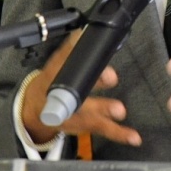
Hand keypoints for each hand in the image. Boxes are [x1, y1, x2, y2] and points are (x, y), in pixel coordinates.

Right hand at [21, 31, 141, 146]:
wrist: (36, 109)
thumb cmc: (52, 82)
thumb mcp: (57, 64)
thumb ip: (70, 51)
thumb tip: (81, 33)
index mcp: (55, 79)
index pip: (64, 68)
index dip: (74, 59)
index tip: (83, 46)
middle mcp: (63, 100)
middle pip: (79, 97)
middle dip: (95, 93)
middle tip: (110, 83)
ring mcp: (72, 116)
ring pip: (90, 116)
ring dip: (105, 112)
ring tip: (120, 111)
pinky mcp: (83, 126)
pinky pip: (103, 129)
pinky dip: (120, 134)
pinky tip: (134, 137)